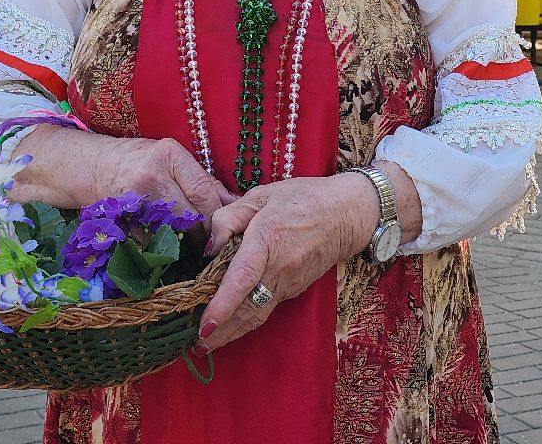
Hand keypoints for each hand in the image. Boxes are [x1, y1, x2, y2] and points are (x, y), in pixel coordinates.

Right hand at [9, 128, 235, 221]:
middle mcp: (152, 176)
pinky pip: (155, 239)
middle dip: (205, 231)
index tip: (222, 225)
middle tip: (211, 238)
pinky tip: (169, 242)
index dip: (217, 214)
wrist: (93, 166)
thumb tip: (238, 203)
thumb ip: (204, 180)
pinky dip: (166, 245)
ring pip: (175, 231)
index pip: (204, 192)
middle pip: (192, 215)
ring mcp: (136, 200)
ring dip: (188, 241)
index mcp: (169, 155)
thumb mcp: (173, 158)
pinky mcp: (125, 221)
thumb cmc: (140, 159)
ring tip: (192, 240)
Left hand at [195, 175, 380, 352]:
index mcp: (267, 239)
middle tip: (194, 345)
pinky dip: (246, 321)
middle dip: (221, 332)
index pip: (242, 278)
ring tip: (207, 345)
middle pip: (247, 308)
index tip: (205, 324)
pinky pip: (266, 309)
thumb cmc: (303, 199)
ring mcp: (288, 283)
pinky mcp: (293, 290)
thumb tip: (209, 248)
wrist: (346, 215)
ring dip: (232, 333)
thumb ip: (229, 217)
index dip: (222, 304)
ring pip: (256, 315)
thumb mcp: (261, 195)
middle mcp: (279, 268)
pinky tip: (231, 326)